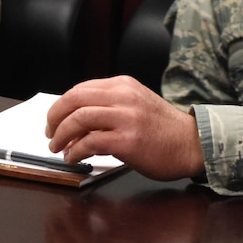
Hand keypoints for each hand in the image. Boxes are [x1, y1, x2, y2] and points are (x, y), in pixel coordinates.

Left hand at [46, 76, 205, 180]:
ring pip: (79, 118)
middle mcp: (124, 96)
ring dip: (62, 135)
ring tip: (58, 147)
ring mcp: (126, 118)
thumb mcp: (136, 105)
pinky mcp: (128, 141)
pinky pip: (90, 142)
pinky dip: (75, 151)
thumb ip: (110, 106)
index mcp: (124, 85)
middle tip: (50, 133)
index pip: (81, 89)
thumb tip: (76, 122)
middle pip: (75, 99)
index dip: (61, 106)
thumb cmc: (163, 130)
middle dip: (55, 117)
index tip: (54, 120)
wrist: (192, 144)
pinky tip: (73, 158)